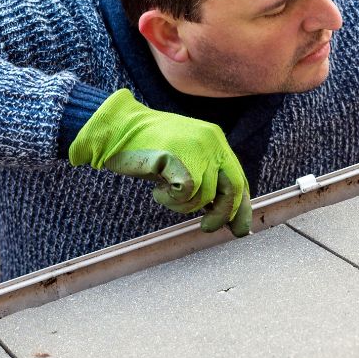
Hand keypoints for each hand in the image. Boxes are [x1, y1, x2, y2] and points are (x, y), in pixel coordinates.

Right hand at [68, 89, 251, 235]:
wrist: (118, 128)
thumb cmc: (146, 147)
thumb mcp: (185, 158)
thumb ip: (205, 177)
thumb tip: (223, 213)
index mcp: (216, 140)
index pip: (238, 178)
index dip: (240, 206)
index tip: (238, 228)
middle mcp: (212, 141)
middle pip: (232, 188)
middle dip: (222, 214)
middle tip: (207, 228)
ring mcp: (197, 148)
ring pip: (204, 195)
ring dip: (182, 205)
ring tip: (164, 192)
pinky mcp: (179, 157)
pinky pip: (186, 193)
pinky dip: (171, 199)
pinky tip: (158, 190)